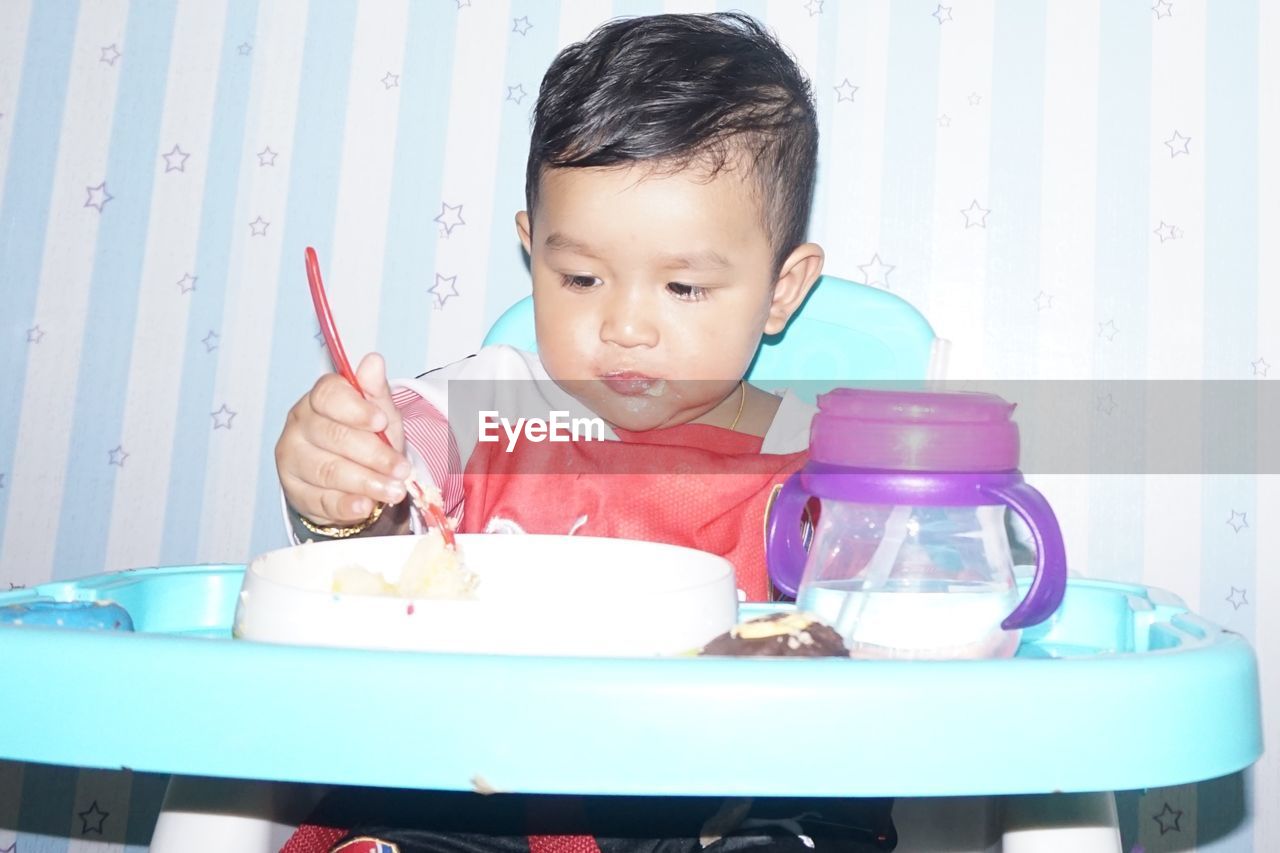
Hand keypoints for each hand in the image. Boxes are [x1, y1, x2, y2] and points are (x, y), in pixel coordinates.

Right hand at [275, 352, 410, 526]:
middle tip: (402, 469)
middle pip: (333, 437)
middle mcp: (299, 425)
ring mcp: (293, 459)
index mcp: (318, 398)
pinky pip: (320, 499)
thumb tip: (373, 360)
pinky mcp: (295, 491)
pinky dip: (346, 505)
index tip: (381, 422)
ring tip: (394, 491)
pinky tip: (365, 506)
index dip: (355, 409)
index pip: (329, 395)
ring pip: (327, 470)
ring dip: (365, 482)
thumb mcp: (379, 413)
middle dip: (373, 455)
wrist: (350, 477)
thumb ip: (375, 391)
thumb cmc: (365, 437)